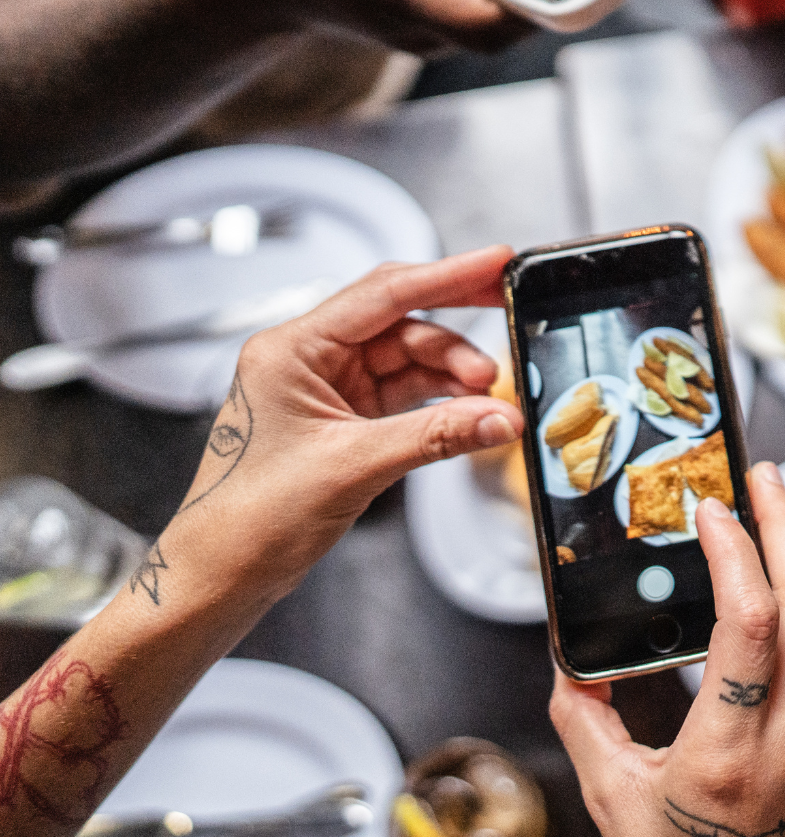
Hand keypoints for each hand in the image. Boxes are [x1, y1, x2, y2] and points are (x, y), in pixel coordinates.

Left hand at [128, 247, 523, 612]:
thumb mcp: (354, 467)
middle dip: (459, 327)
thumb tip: (499, 417)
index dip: (447, 275)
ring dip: (454, 374)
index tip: (495, 262)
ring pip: (409, 359)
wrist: (221, 574)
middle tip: (510, 311)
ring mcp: (327, 388)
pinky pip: (406, 393)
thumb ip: (436, 436)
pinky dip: (442, 401)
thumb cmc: (248, 519)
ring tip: (490, 397)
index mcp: (290, 350)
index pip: (383, 294)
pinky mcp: (344, 418)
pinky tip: (471, 412)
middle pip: (401, 321)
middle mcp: (307, 359)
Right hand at [550, 462, 784, 836]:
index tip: (710, 510)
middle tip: (762, 473)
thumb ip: (587, 723)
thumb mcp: (614, 802)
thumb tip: (571, 657)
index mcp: (728, 752)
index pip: (753, 628)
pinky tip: (769, 569)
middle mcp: (782, 737)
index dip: (737, 556)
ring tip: (769, 502)